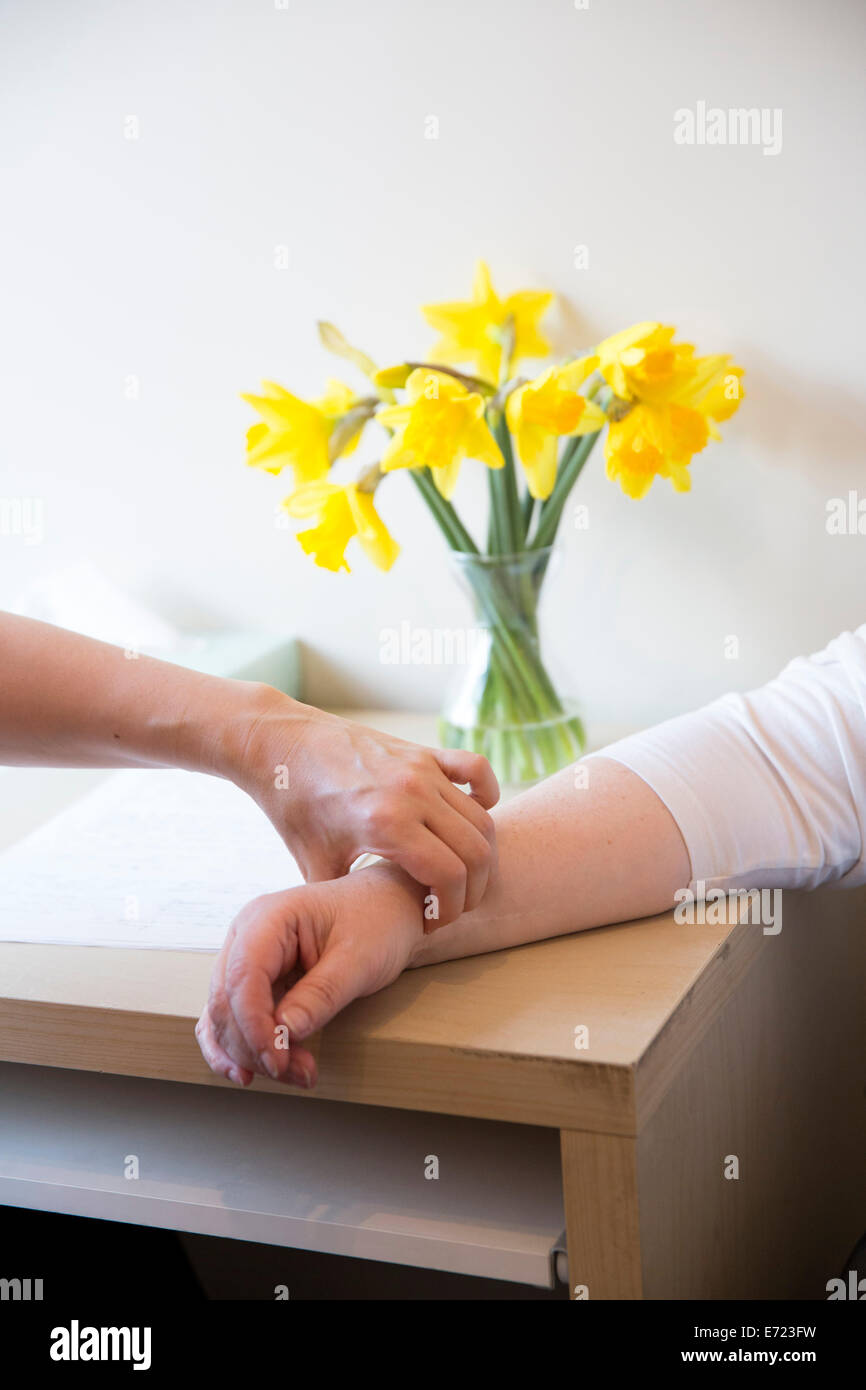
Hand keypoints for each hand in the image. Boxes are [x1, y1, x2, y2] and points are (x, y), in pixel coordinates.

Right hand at [195, 865, 423, 1087]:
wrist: (389, 908)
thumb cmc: (377, 920)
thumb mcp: (359, 958)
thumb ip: (321, 995)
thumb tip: (285, 1031)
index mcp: (269, 917)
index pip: (243, 977)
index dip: (254, 1026)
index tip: (278, 1060)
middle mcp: (248, 935)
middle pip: (228, 1001)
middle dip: (256, 1046)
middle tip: (298, 1072)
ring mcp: (247, 957)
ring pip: (225, 1016)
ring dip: (251, 1053)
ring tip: (295, 1073)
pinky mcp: (256, 980)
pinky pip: (232, 1018)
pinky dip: (239, 1048)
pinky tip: (251, 1072)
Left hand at [228, 691, 498, 926]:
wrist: (283, 744)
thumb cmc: (295, 804)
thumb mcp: (314, 863)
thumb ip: (348, 898)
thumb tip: (363, 934)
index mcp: (386, 824)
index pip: (450, 876)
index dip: (451, 910)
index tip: (433, 922)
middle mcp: (412, 793)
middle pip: (476, 852)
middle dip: (472, 890)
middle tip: (452, 906)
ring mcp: (422, 768)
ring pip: (480, 818)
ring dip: (479, 853)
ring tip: (459, 875)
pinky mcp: (422, 752)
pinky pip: (476, 769)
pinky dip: (485, 795)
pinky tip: (472, 816)